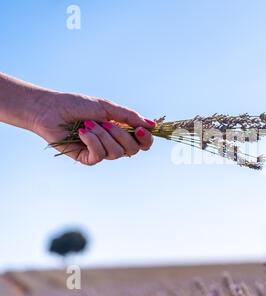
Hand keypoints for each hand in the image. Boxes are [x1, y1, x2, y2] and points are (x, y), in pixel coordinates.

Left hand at [30, 91, 155, 165]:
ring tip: (88, 124)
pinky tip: (82, 132)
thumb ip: (130, 116)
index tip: (141, 130)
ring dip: (103, 135)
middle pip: (132, 150)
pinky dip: (93, 142)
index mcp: (121, 131)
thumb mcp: (107, 107)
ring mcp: (101, 152)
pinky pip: (99, 156)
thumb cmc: (77, 105)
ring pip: (116, 153)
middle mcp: (113, 144)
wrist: (51, 109)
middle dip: (121, 134)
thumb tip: (152, 124)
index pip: (142, 143)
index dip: (146, 139)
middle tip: (105, 122)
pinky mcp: (87, 158)